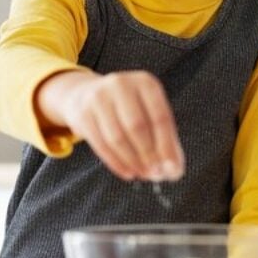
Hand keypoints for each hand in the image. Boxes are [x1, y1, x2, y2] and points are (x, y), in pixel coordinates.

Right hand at [36, 69, 184, 181]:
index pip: (160, 117)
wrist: (86, 95)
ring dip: (133, 162)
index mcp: (145, 82)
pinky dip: (117, 163)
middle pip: (137, 126)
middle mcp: (121, 84)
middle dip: (148, 155)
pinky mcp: (83, 113)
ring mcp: (99, 97)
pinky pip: (101, 144)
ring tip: (143, 174)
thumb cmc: (128, 109)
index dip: (167, 145)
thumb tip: (174, 171)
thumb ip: (165, 140)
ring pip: (117, 138)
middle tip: (156, 174)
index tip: (172, 168)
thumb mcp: (149, 113)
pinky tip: (128, 173)